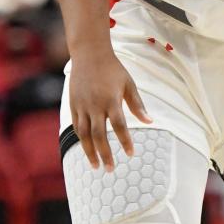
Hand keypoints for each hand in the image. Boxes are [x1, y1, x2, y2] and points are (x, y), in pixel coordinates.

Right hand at [69, 48, 151, 171]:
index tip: (131, 154)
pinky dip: (81, 139)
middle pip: (99, 135)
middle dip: (105, 154)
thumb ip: (137, 104)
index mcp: (111, 100)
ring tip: (96, 166)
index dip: (125, 141)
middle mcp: (95, 105)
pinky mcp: (73, 105)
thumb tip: (150, 121)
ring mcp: (82, 106)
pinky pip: (76, 126)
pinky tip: (87, 148)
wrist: (89, 54)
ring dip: (89, 152)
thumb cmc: (113, 69)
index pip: (119, 126)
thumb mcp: (129, 84)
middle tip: (110, 169)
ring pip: (84, 134)